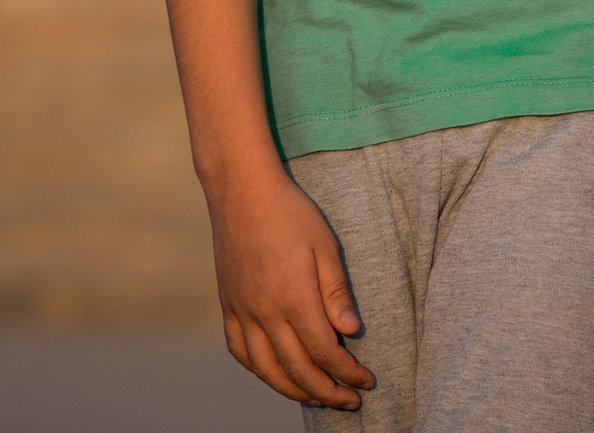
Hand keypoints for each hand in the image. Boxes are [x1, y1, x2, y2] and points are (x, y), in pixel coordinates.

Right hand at [208, 170, 376, 408]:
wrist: (241, 190)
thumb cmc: (291, 213)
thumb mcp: (325, 245)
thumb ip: (337, 292)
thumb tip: (351, 333)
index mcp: (292, 298)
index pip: (323, 352)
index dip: (346, 373)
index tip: (366, 382)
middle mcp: (263, 312)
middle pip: (296, 370)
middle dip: (326, 392)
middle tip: (350, 402)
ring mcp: (240, 311)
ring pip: (265, 370)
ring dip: (293, 391)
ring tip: (318, 397)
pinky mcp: (227, 306)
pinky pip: (240, 351)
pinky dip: (260, 371)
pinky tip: (276, 374)